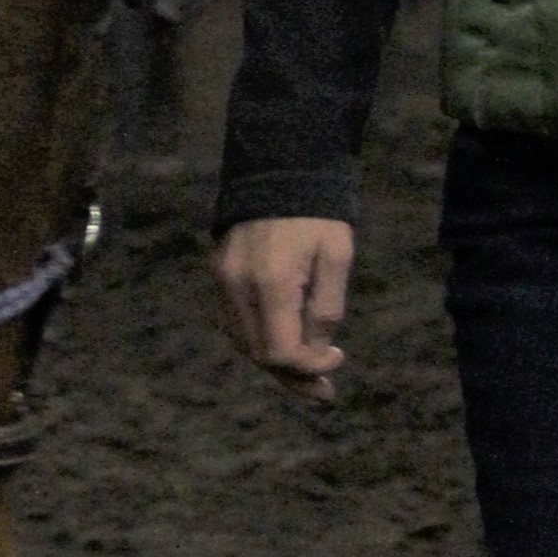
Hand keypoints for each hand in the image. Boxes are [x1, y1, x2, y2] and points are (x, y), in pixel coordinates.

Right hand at [213, 214, 352, 389]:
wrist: (279, 167)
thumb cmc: (317, 213)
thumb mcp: (336, 256)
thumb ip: (325, 308)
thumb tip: (315, 350)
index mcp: (271, 283)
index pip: (281, 352)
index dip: (310, 368)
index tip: (338, 358)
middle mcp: (238, 286)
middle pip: (258, 355)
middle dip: (293, 376)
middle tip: (324, 389)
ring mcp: (223, 280)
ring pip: (243, 343)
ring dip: (274, 362)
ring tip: (306, 374)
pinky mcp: (219, 273)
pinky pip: (234, 322)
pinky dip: (257, 340)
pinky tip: (283, 343)